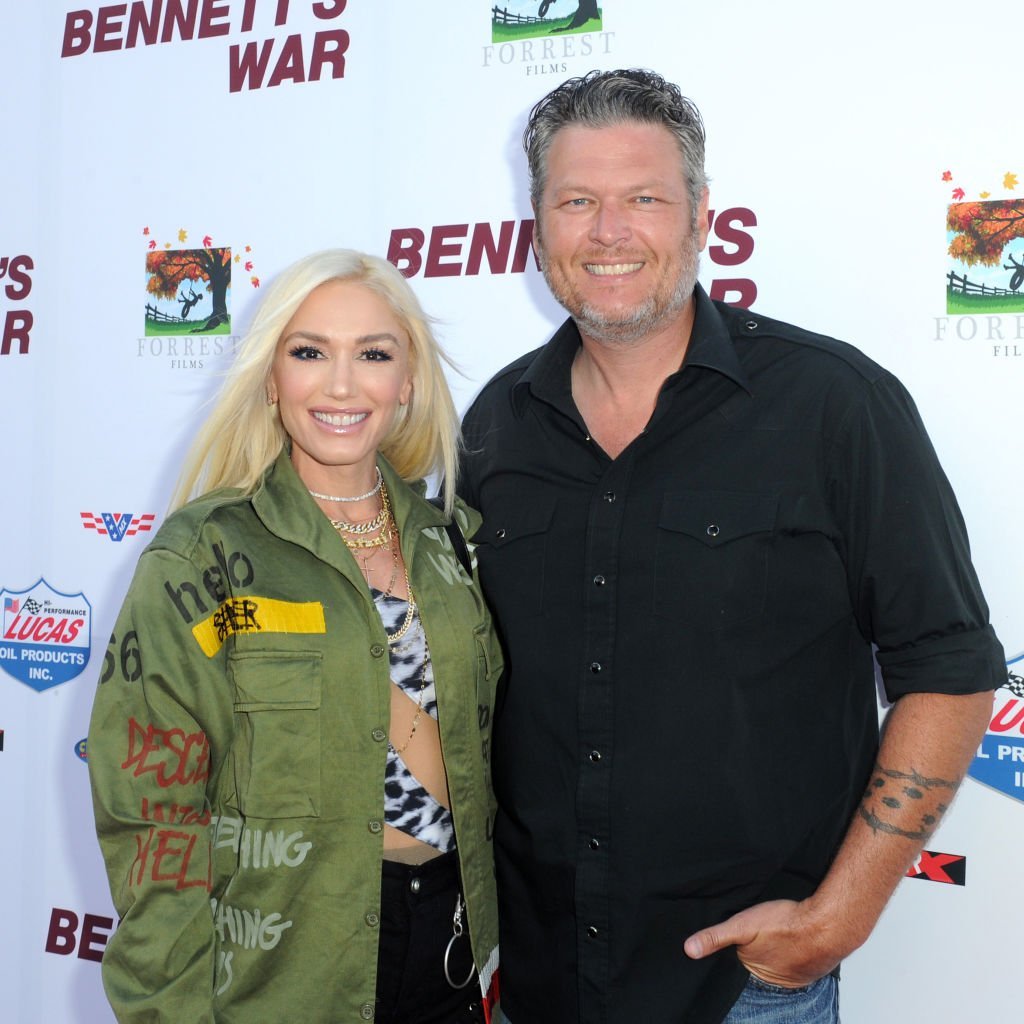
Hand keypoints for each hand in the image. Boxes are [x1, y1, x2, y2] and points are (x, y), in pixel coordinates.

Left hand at [683, 899, 844, 988]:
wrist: (828, 923)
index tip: (740, 943)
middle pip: (759, 967)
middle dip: (757, 954)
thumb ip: (716, 937)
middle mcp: (777, 983)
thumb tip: (689, 949)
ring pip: (779, 964)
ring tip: (776, 936)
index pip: (738, 968)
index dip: (736, 954)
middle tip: (763, 936)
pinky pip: (798, 961)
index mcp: (756, 974)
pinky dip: (794, 952)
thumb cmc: (786, 923)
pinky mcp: (813, 968)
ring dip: (777, 953)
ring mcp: (797, 977)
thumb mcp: (742, 925)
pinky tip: (792, 938)